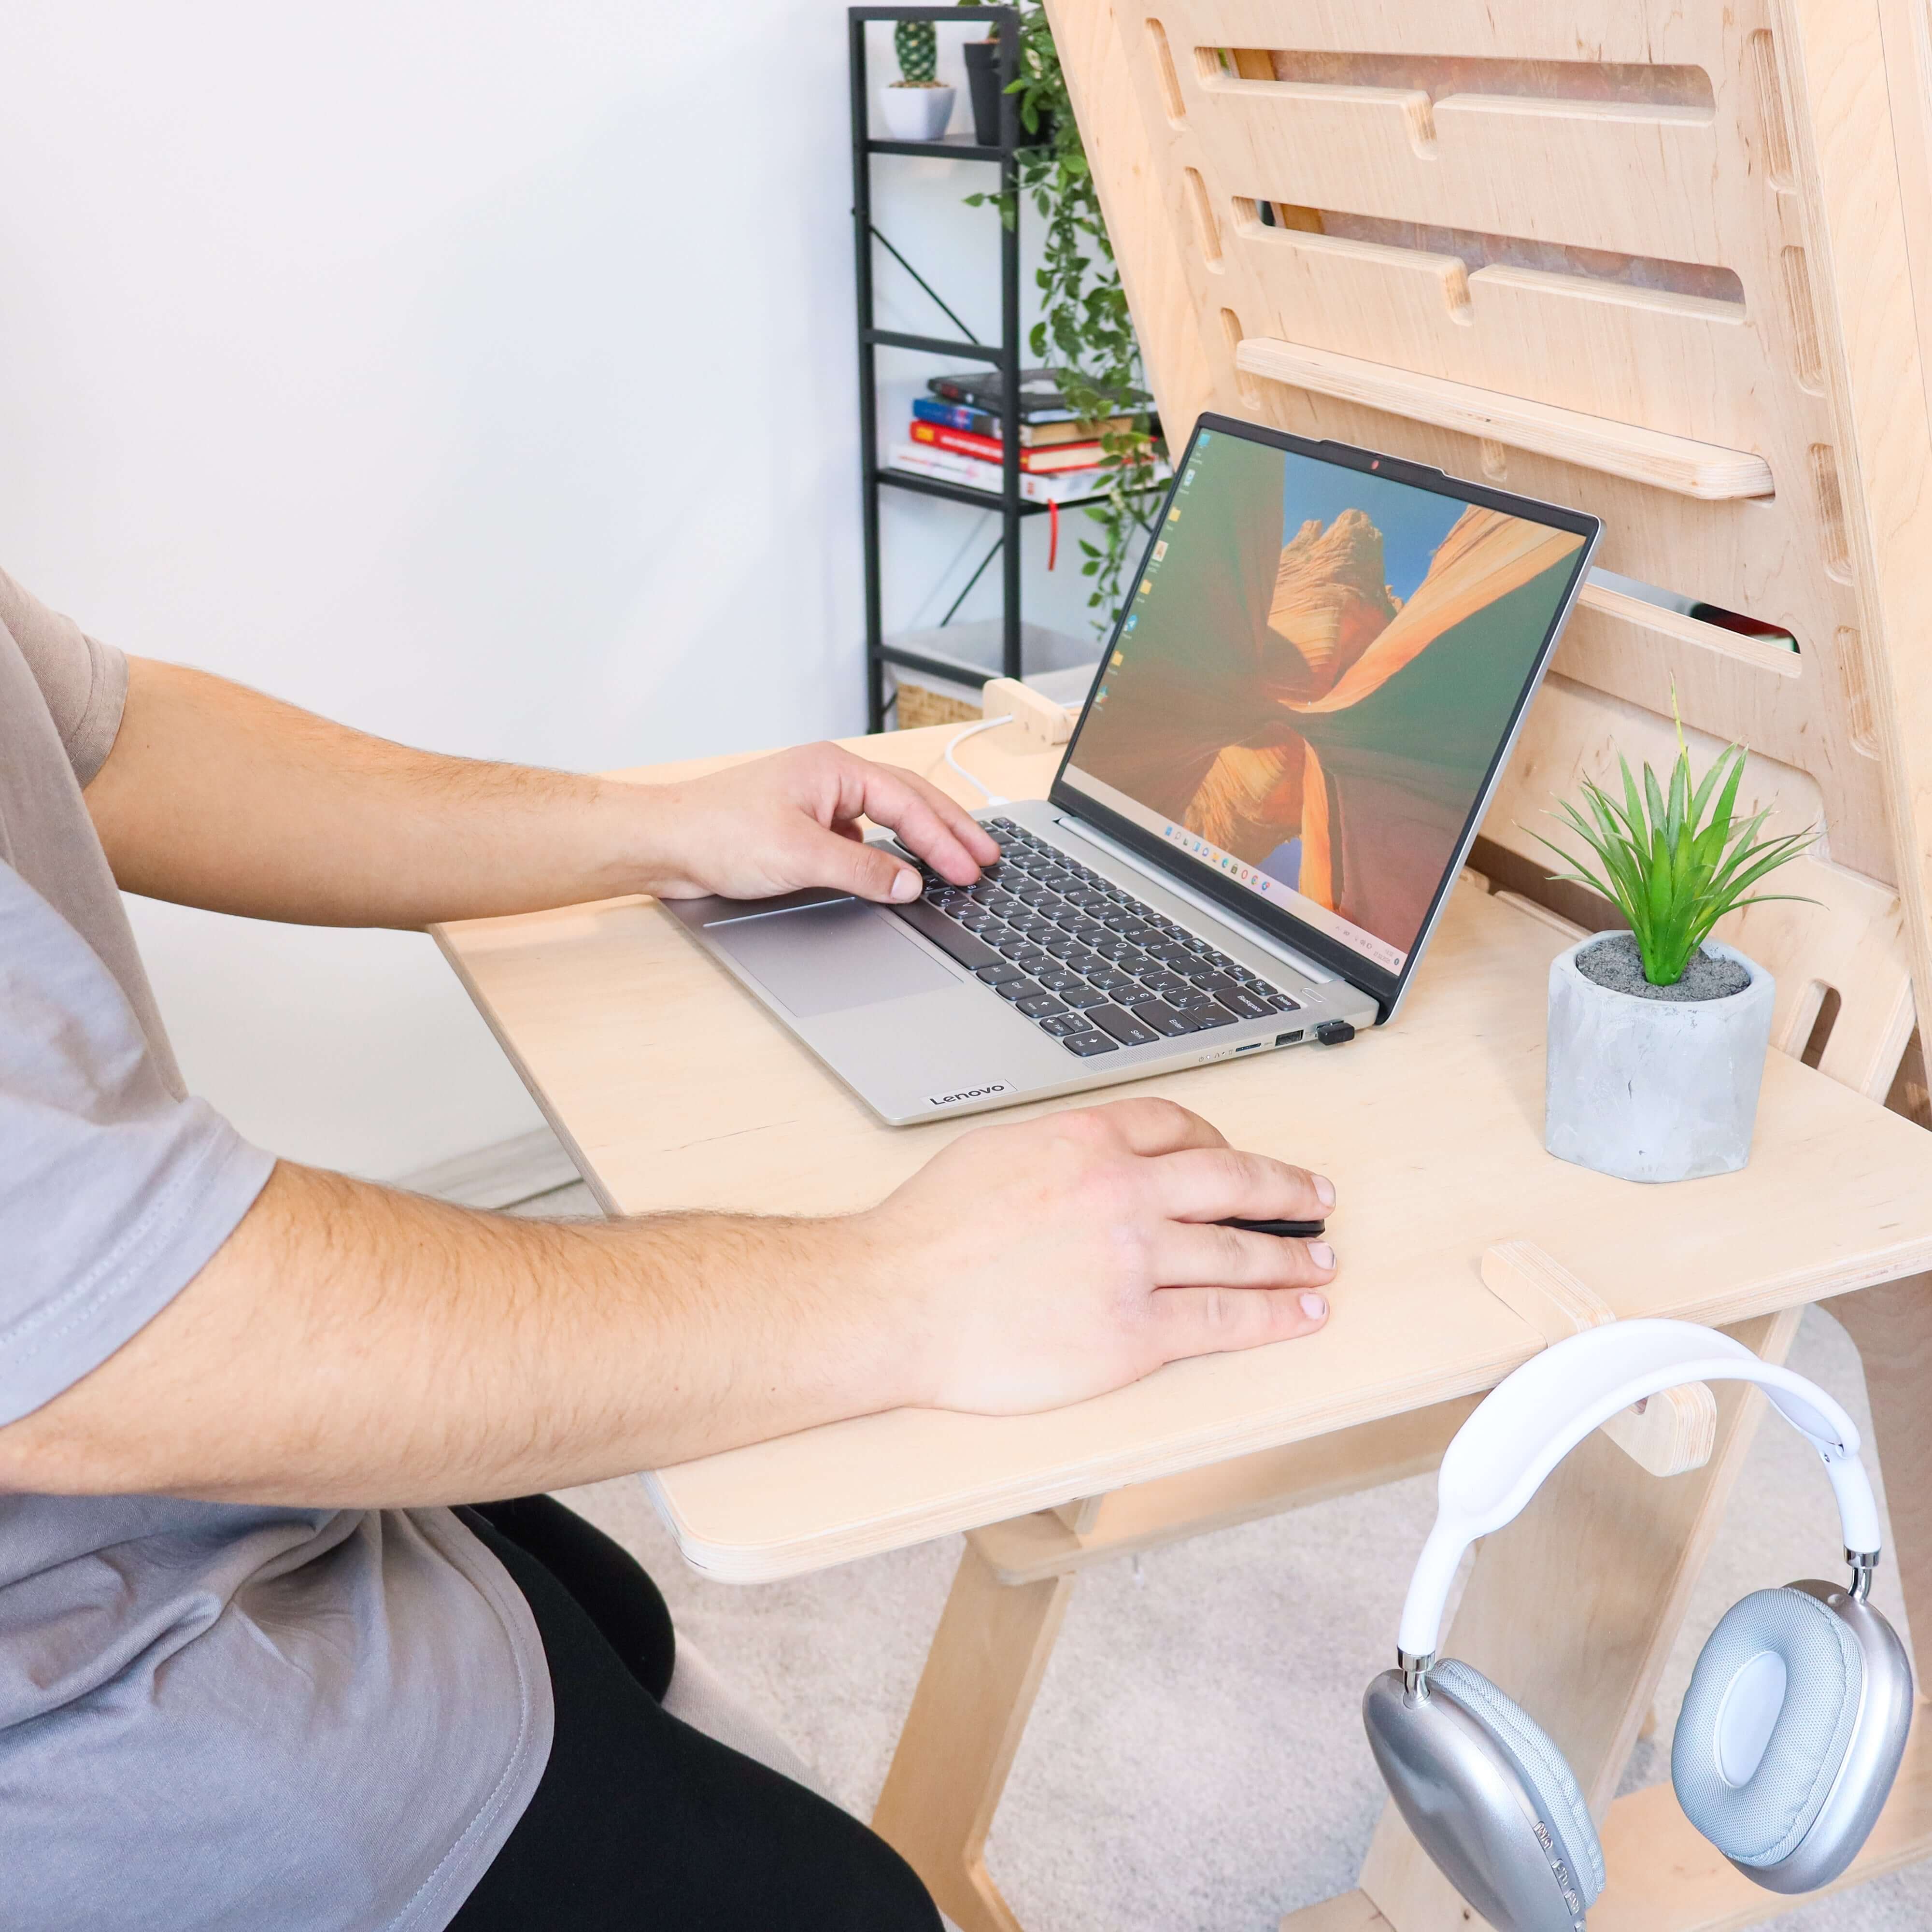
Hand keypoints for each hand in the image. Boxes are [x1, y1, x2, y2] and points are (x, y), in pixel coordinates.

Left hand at [636, 742, 999, 902]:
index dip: (946, 840)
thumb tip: (910, 883)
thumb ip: (862, 871)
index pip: (909, 804)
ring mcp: (817, 801)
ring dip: (921, 840)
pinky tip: (895, 871)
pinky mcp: (803, 826)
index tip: (972, 868)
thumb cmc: (717, 834)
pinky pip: (861, 835)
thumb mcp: (799, 856)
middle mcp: (830, 778)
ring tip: (956, 862)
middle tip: (987, 858)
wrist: (663, 844)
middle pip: (908, 801)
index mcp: (835, 769)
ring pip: (886, 816)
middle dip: (950, 831)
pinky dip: (887, 852)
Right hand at [855, 1097, 1335, 1413]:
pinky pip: (1226, 1321)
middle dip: (1285, 1190)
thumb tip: (1097, 1153)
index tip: (1243, 1159)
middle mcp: (1122, 1193)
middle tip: (1316, 1198)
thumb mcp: (997, 1153)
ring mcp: (1133, 1263)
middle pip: (1232, 1181)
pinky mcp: (1134, 1334)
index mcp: (1086, 1140)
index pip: (1181, 1127)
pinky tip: (1302, 1314)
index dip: (1224, 1143)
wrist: (892, 1302)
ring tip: (1322, 1262)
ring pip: (1241, 1253)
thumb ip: (1060, 1149)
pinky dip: (1276, 1317)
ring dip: (1293, 1257)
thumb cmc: (927, 1234)